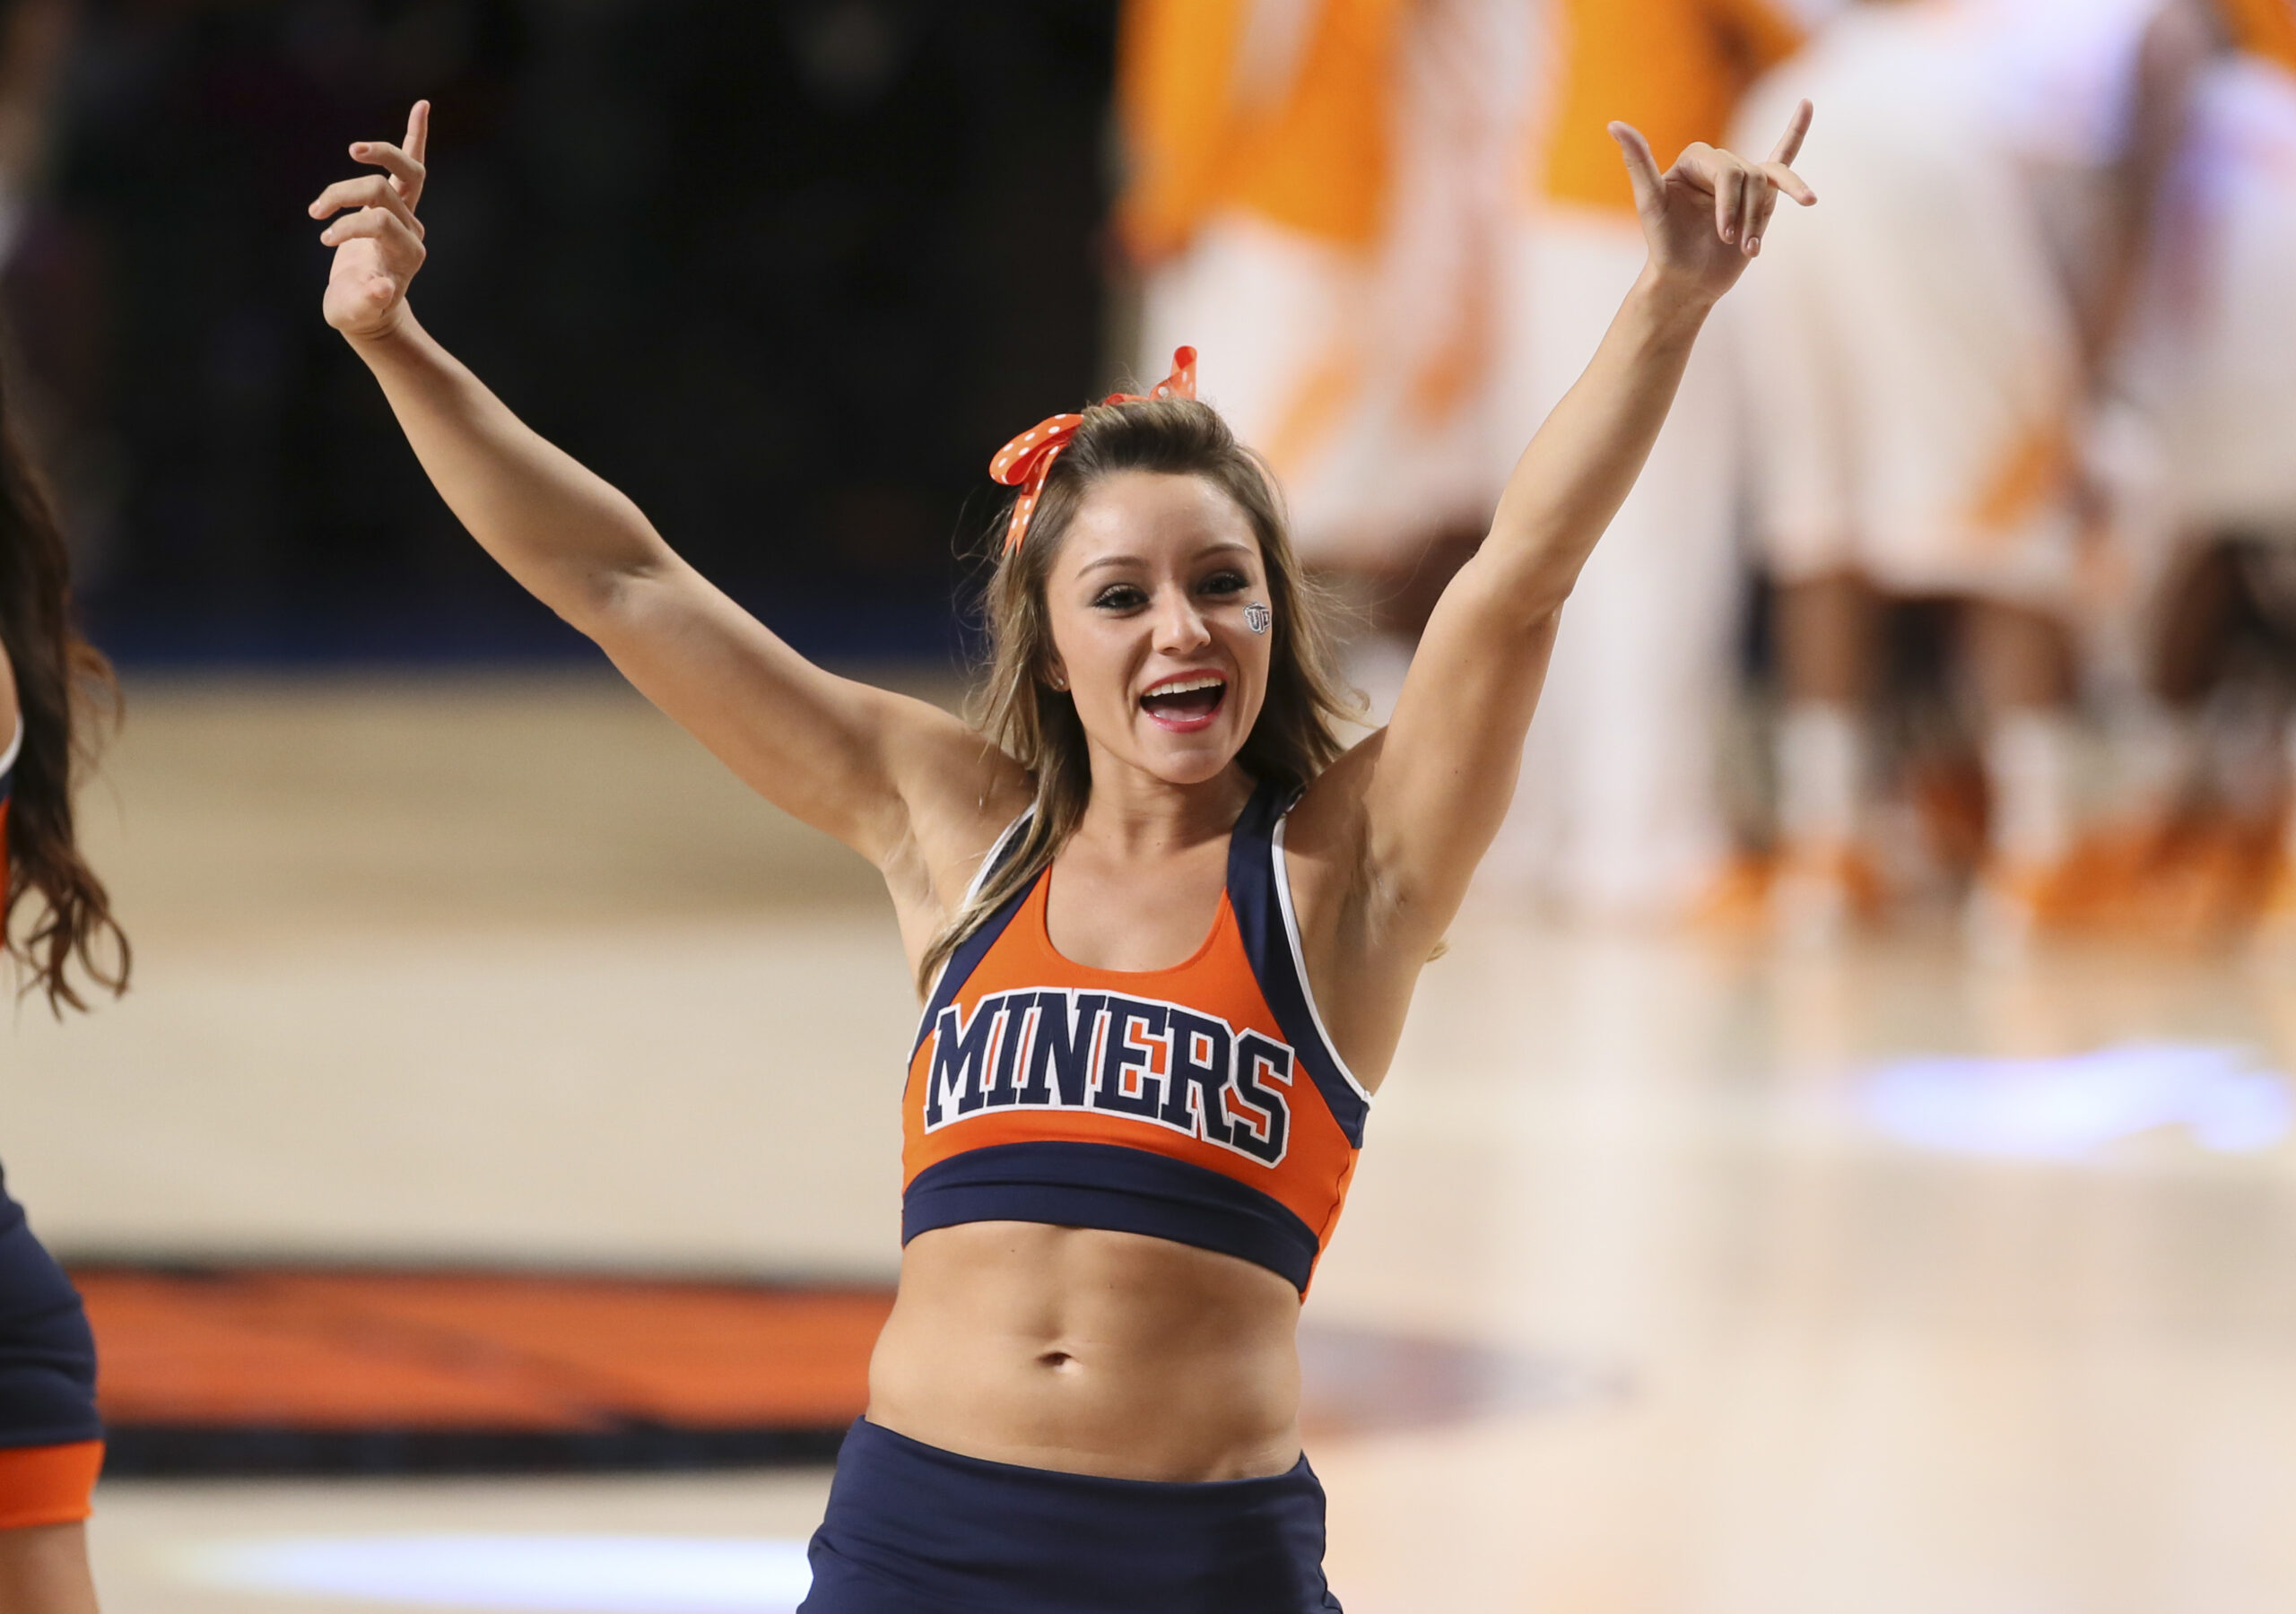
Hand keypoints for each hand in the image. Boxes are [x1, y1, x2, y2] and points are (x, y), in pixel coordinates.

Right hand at [311, 101, 430, 341]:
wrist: (370, 313)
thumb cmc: (357, 312)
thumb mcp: (354, 312)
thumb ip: (367, 300)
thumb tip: (383, 287)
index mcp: (405, 256)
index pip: (377, 222)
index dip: (346, 226)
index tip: (323, 239)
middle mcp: (413, 232)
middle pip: (384, 191)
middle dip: (345, 195)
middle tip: (318, 210)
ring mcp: (408, 216)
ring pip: (406, 171)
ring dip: (372, 158)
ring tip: (348, 159)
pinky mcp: (397, 205)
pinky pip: (411, 165)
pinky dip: (416, 135)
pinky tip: (424, 105)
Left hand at [1610, 100, 1814, 305]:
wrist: (1686, 280)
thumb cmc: (1664, 245)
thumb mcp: (1650, 203)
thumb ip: (1637, 162)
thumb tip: (1614, 123)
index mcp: (1693, 159)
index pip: (1726, 168)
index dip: (1729, 201)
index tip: (1722, 235)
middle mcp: (1718, 163)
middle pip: (1749, 175)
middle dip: (1743, 213)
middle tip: (1730, 244)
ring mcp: (1742, 177)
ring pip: (1770, 182)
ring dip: (1760, 219)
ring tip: (1750, 250)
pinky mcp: (1762, 194)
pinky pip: (1782, 156)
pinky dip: (1795, 132)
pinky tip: (1807, 104)